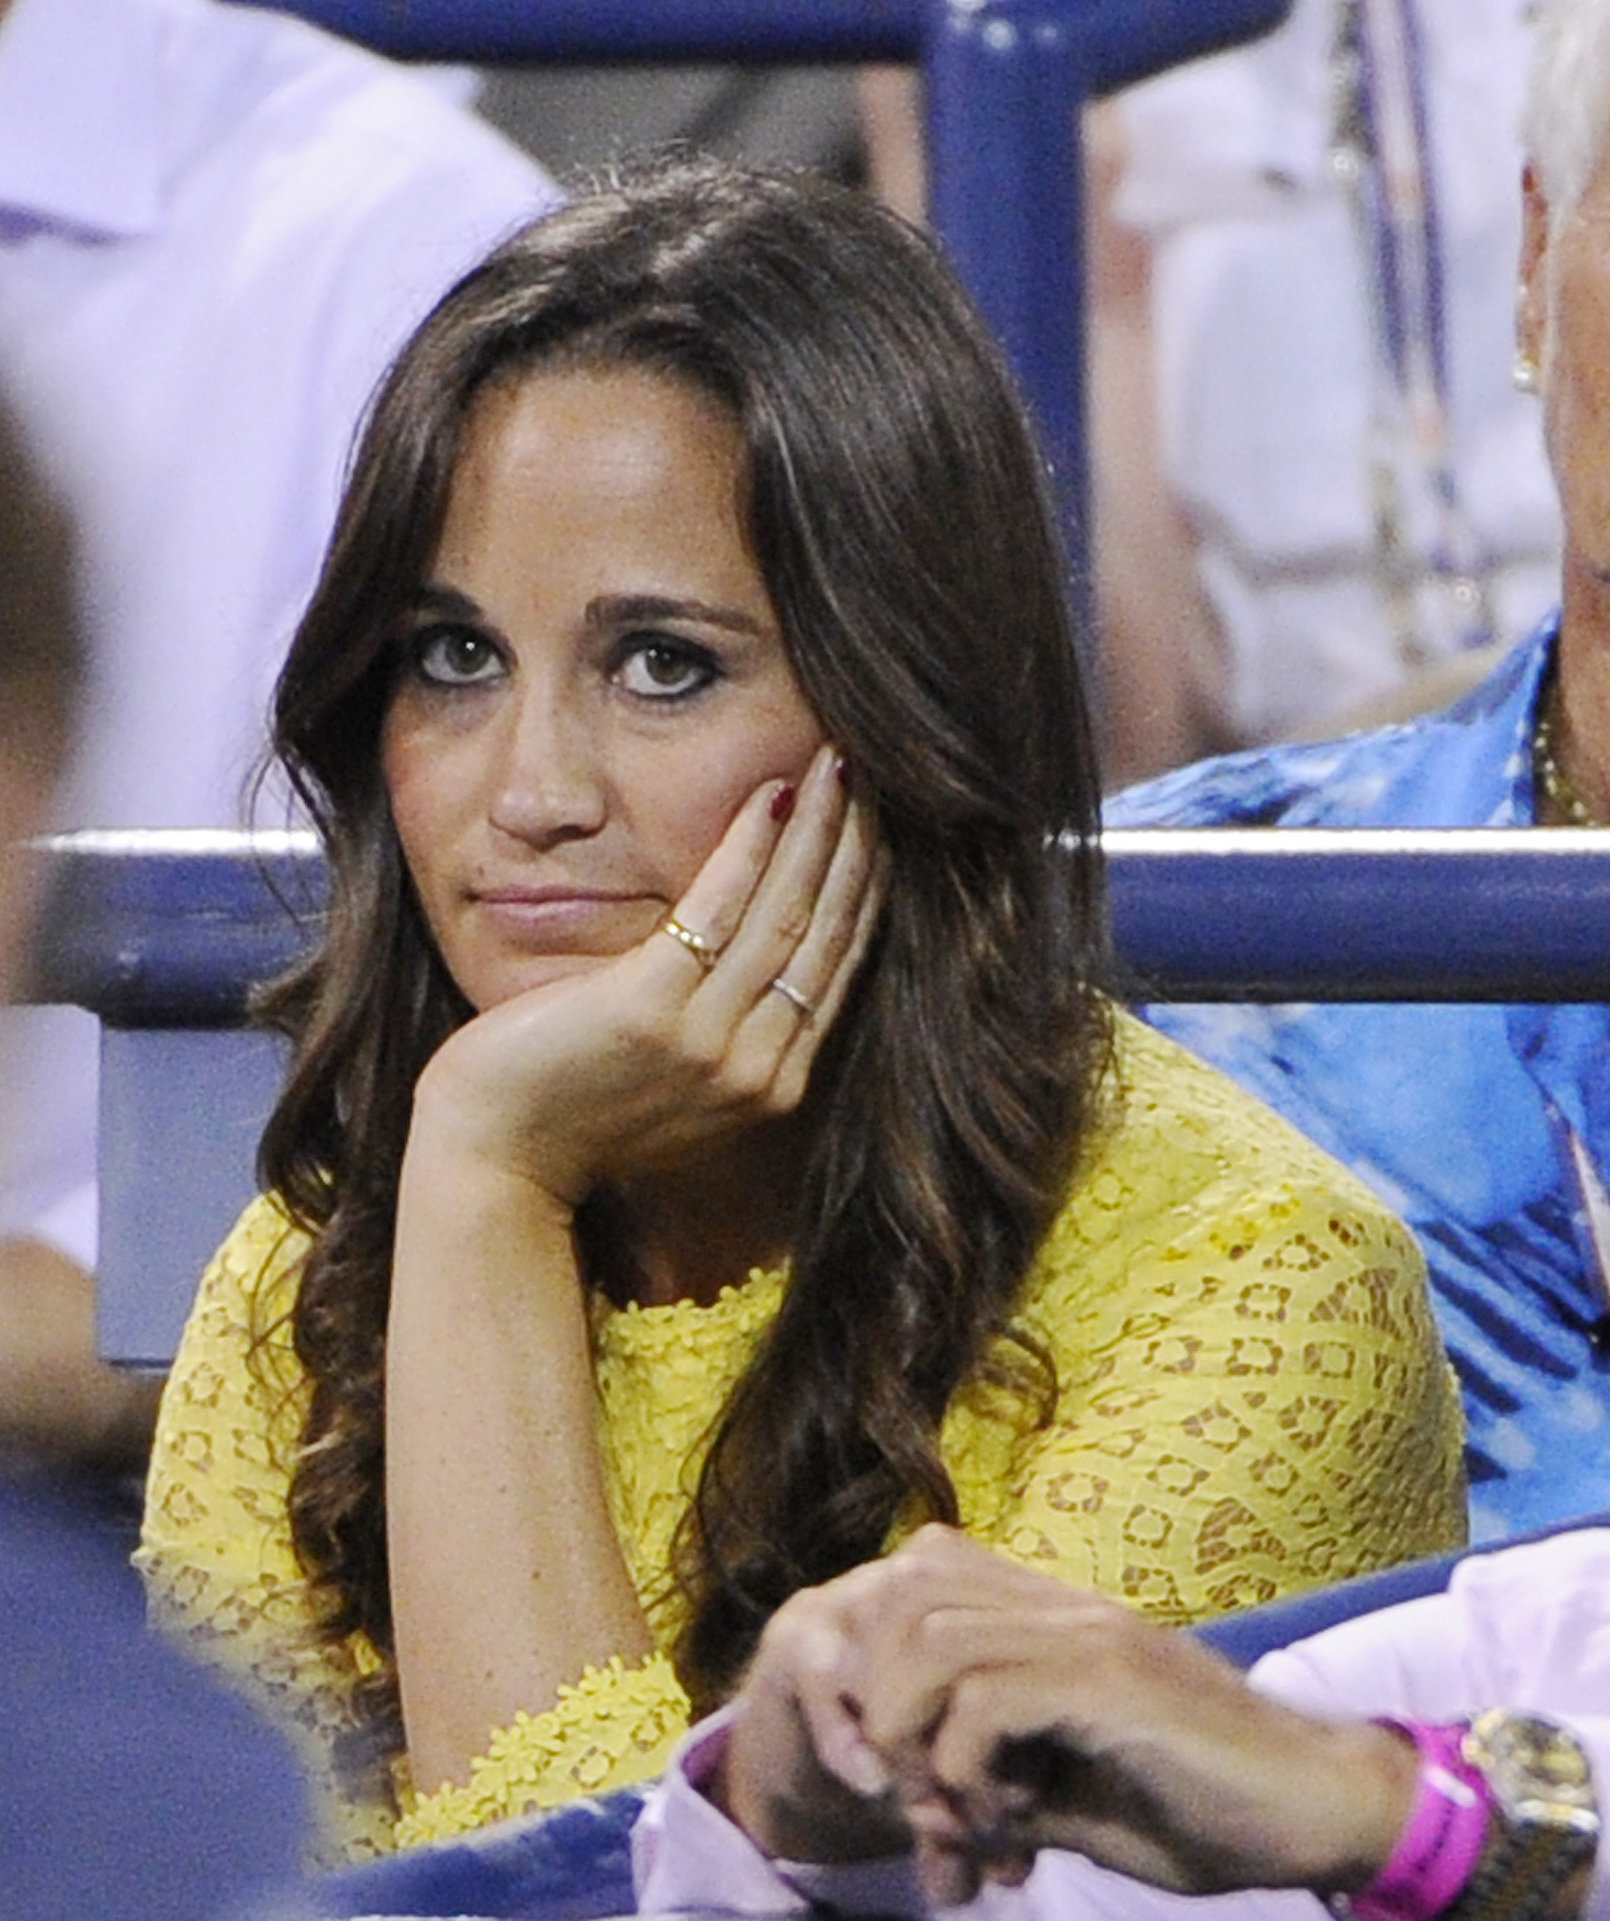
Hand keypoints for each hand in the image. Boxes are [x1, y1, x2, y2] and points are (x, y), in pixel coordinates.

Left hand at [410, 743, 883, 1206]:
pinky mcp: (649, 1010)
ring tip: (833, 765)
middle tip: (865, 773)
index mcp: (769, 1085)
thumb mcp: (676, 1080)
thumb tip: (757, 951)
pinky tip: (770, 795)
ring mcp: (706, 1044)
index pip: (836, 967)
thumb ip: (726, 1027)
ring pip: (784, 914)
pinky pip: (715, 909)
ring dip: (816, 830)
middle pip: (824, 933)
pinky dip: (749, 848)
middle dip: (854, 846)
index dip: (863, 889)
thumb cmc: (571, 1109)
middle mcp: (754, 1069)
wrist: (494, 1159)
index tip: (878, 826)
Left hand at [720, 1527, 1416, 1904]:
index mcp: (1051, 1617)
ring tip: (952, 1814)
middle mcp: (1062, 1605)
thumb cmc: (1206, 1806)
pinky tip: (1005, 1823)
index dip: (878, 1661)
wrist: (1321, 1806)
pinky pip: (987, 1699)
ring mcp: (1088, 1635)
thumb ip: (1002, 1789)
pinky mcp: (1114, 1683)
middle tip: (911, 1795)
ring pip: (932, 1638)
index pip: (917, 1577)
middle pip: (904, 1595)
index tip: (894, 1765)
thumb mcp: (1077, 1799)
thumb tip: (930, 1826)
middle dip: (878, 1699)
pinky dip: (965, 1768)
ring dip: (915, 1737)